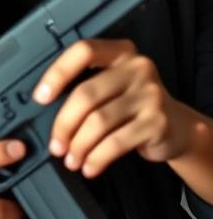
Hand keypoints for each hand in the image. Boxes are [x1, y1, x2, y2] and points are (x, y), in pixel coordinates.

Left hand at [33, 38, 192, 177]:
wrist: (177, 126)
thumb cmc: (131, 105)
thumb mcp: (111, 86)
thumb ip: (83, 87)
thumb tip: (43, 112)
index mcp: (119, 53)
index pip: (83, 51)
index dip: (57, 73)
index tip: (40, 97)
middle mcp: (137, 68)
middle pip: (85, 95)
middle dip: (64, 124)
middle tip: (55, 145)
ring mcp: (150, 95)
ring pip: (98, 122)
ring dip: (78, 146)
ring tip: (71, 160)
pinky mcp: (157, 122)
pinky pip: (116, 142)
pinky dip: (97, 158)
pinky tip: (90, 167)